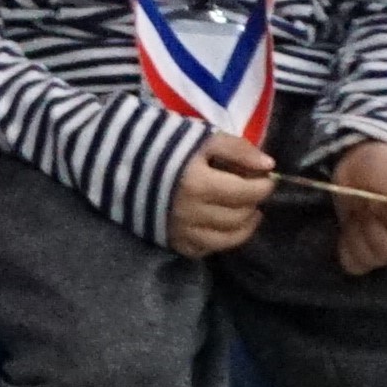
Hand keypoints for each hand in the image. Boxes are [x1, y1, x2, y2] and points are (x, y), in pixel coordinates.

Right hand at [167, 131, 278, 258]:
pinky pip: (206, 250)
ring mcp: (181, 230)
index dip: (264, 185)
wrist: (117, 161)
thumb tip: (269, 166)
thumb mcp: (201, 137)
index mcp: (198, 183)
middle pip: (240, 215)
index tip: (266, 177)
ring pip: (228, 238)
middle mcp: (191, 212)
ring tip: (247, 211)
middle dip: (253, 202)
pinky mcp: (172, 241)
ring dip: (244, 224)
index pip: (247, 192)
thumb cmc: (162, 144)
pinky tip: (223, 226)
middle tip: (252, 191)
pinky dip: (220, 240)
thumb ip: (237, 148)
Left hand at [322, 136, 386, 278]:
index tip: (381, 195)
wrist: (365, 166)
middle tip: (369, 200)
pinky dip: (347, 246)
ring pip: (371, 257)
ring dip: (358, 230)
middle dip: (371, 221)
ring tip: (361, 210)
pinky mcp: (367, 254)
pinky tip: (350, 226)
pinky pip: (355, 264)